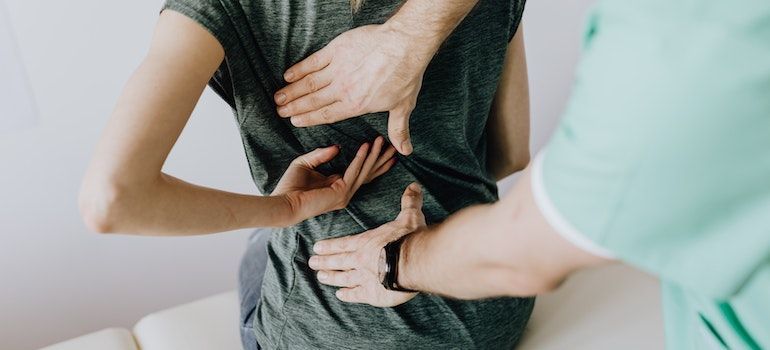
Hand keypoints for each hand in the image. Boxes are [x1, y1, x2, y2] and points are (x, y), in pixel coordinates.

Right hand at [274, 24, 434, 155]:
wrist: (403, 46)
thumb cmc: (405, 76)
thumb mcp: (403, 106)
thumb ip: (398, 130)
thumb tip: (405, 150)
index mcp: (355, 105)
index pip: (326, 115)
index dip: (308, 119)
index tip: (295, 121)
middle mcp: (342, 89)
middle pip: (313, 101)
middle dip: (294, 107)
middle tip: (280, 111)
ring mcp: (337, 69)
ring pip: (309, 83)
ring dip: (292, 91)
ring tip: (278, 97)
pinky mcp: (336, 51)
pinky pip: (313, 62)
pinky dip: (299, 69)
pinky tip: (288, 75)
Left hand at [274, 136, 395, 224]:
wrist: (283, 203)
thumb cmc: (290, 186)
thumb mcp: (305, 163)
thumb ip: (321, 155)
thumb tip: (337, 147)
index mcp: (337, 186)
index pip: (360, 172)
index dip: (372, 160)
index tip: (382, 147)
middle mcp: (344, 192)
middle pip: (368, 173)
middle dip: (381, 159)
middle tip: (394, 145)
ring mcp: (344, 194)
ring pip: (364, 171)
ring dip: (374, 155)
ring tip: (382, 141)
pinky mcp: (340, 193)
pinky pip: (353, 172)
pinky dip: (360, 158)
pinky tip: (366, 146)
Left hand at [309, 183, 426, 306]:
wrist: (414, 262)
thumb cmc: (410, 238)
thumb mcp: (410, 216)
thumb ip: (409, 202)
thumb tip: (413, 186)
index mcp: (367, 242)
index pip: (343, 244)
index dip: (330, 246)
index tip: (317, 247)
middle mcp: (360, 260)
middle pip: (338, 261)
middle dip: (324, 261)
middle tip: (312, 263)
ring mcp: (364, 278)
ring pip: (343, 278)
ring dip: (331, 277)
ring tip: (320, 278)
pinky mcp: (372, 294)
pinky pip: (356, 295)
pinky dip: (347, 295)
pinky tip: (340, 295)